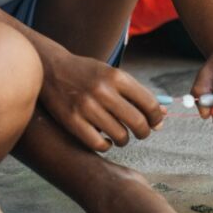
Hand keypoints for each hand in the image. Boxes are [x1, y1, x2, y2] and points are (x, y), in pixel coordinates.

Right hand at [40, 50, 164, 151]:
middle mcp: (102, 90)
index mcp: (115, 76)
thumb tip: (163, 118)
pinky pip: (100, 144)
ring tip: (116, 132)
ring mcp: (86, 106)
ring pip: (121, 137)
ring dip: (123, 139)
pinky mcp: (72, 120)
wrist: (49, 67)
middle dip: (143, 132)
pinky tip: (102, 137)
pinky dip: (105, 145)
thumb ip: (135, 94)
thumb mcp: (111, 75)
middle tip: (138, 132)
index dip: (156, 118)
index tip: (154, 122)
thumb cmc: (86, 73)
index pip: (150, 105)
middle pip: (138, 124)